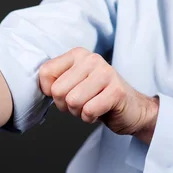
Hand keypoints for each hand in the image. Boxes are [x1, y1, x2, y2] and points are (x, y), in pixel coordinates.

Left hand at [38, 47, 158, 142]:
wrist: (132, 109)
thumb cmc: (97, 97)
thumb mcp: (73, 82)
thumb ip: (55, 80)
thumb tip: (40, 87)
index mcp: (78, 54)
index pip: (45, 73)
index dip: (50, 92)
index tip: (65, 93)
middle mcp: (91, 59)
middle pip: (57, 90)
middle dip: (65, 105)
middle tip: (81, 103)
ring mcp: (106, 73)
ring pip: (72, 101)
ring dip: (78, 112)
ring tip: (90, 106)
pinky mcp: (116, 91)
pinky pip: (88, 111)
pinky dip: (90, 118)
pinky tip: (99, 111)